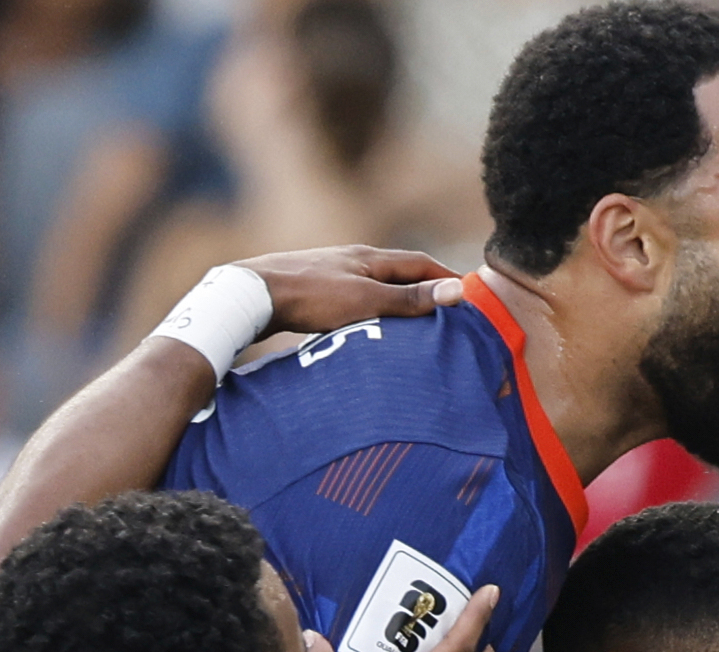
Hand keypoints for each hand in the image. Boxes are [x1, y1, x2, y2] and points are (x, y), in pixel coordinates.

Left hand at [236, 245, 464, 336]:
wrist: (251, 294)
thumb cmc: (310, 297)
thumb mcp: (366, 301)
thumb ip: (409, 299)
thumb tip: (456, 291)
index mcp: (370, 257)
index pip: (419, 262)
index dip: (445, 277)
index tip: (467, 294)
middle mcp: (352, 260)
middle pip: (397, 273)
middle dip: (423, 289)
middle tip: (444, 312)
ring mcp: (330, 274)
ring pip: (373, 286)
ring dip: (395, 301)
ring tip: (410, 324)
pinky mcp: (311, 291)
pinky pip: (351, 299)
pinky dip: (369, 311)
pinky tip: (364, 328)